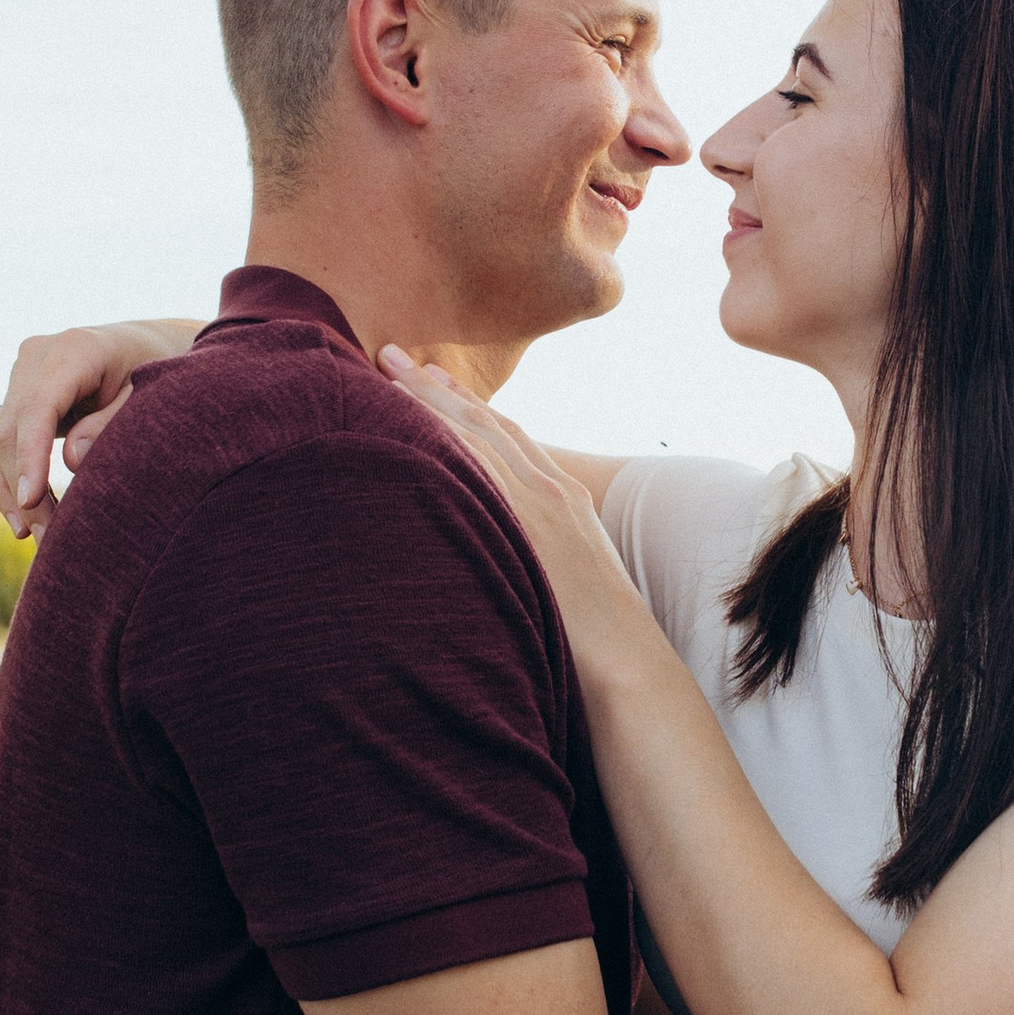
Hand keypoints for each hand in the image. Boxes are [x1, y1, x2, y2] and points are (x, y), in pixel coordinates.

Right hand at [0, 320, 193, 535]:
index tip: (31, 502)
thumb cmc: (156, 374)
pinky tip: (23, 519)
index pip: (39, 407)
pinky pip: (5, 442)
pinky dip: (10, 480)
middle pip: (13, 428)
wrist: (148, 347)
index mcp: (73, 349)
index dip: (32, 457)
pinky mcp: (18, 395)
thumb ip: (112, 425)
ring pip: (0, 440)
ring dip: (13, 491)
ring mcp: (22, 374)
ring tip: (34, 537)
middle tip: (45, 537)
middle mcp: (37, 356)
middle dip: (23, 487)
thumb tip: (72, 462)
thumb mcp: (148, 398)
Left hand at [377, 348, 651, 668]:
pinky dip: (441, 443)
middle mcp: (551, 491)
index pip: (507, 435)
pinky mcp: (527, 528)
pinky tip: (404, 425)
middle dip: (435, 387)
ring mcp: (540, 506)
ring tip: (386, 371)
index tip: (430, 377)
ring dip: (427, 402)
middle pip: (484, 424)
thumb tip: (497, 552)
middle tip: (390, 355)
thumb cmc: (595, 635)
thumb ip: (535, 549)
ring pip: (475, 438)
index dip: (466, 402)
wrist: (627, 659)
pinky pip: (476, 474)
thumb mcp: (571, 574)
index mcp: (565, 497)